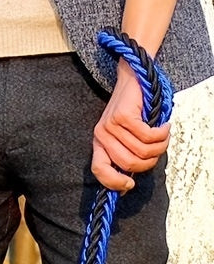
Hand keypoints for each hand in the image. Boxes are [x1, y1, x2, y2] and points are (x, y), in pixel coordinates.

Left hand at [91, 62, 170, 191]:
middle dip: (147, 162)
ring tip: (164, 137)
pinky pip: (147, 136)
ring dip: (159, 147)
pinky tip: (165, 127)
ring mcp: (111, 126)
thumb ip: (125, 155)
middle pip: (126, 163)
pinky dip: (161, 134)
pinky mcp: (124, 116)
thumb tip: (127, 185)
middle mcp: (101, 136)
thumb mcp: (124, 135)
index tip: (130, 185)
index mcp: (99, 144)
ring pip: (140, 151)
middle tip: (158, 151)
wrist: (133, 78)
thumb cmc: (133, 110)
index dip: (114, 182)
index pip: (99, 170)